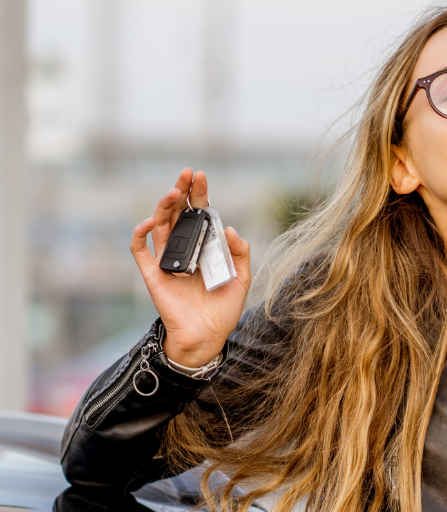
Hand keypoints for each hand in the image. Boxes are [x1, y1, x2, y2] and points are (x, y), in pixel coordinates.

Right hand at [130, 167, 250, 367]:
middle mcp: (184, 250)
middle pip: (177, 213)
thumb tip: (229, 228)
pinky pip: (140, 250)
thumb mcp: (241, 279)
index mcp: (203, 248)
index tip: (201, 177)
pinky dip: (141, 233)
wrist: (207, 337)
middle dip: (180, 191)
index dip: (198, 195)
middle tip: (187, 174)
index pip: (198, 215)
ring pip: (159, 226)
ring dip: (164, 206)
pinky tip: (151, 222)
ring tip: (174, 192)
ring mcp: (167, 262)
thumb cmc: (223, 310)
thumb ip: (240, 254)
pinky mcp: (153, 275)